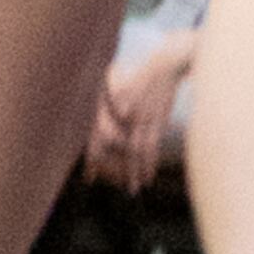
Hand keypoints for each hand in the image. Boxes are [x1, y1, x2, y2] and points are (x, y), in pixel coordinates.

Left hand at [88, 36, 193, 188]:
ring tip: (133, 188)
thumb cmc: (141, 77)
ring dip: (134, 171)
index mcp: (111, 104)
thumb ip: (111, 109)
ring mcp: (140, 117)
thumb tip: (108, 128)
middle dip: (107, 167)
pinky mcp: (157, 120)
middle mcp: (123, 112)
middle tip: (102, 184)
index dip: (93, 155)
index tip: (89, 175)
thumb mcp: (120, 88)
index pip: (97, 134)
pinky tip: (149, 175)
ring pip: (135, 150)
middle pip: (112, 145)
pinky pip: (152, 146)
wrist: (165, 65)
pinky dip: (150, 162)